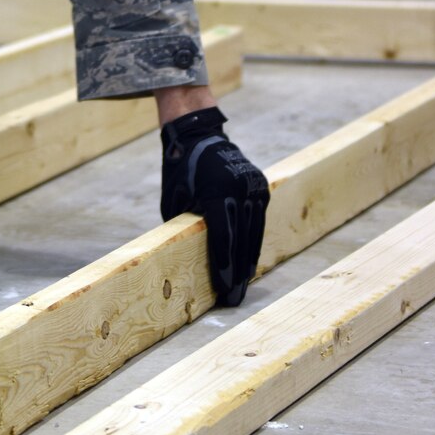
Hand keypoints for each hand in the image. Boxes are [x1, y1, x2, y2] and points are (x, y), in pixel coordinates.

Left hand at [160, 106, 267, 307]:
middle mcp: (238, 189)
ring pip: (254, 232)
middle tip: (234, 298)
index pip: (223, 236)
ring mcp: (252, 186)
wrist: (199, 136)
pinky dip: (254, 242)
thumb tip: (187, 259)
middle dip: (237, 272)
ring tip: (243, 286)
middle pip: (241, 239)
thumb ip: (184, 227)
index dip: (224, 265)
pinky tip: (250, 263)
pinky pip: (259, 220)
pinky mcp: (261, 186)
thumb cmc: (180, 172)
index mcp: (215, 191)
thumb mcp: (174, 200)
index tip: (225, 288)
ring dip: (248, 261)